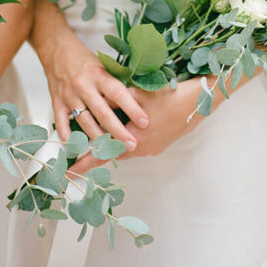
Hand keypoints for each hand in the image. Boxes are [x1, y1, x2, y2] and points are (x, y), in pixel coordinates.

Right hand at [39, 32, 146, 148]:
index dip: (132, 108)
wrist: (56, 49)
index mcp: (98, 74)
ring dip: (98, 138)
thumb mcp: (103, 65)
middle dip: (118, 131)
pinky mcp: (56, 101)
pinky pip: (62, 122)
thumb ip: (115, 83)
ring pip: (84, 121)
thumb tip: (137, 101)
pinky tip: (78, 148)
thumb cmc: (84, 59)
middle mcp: (83, 85)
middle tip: (131, 144)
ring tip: (110, 150)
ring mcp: (69, 95)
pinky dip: (69, 136)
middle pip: (102, 112)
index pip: (118, 93)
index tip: (145, 122)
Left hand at [69, 79, 205, 173]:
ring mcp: (152, 149)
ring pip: (124, 151)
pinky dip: (124, 143)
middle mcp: (141, 149)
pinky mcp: (159, 146)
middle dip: (94, 156)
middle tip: (76, 159)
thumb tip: (95, 104)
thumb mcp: (135, 95)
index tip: (69, 171)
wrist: (197, 103)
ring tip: (94, 145)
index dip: (85, 163)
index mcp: (133, 139)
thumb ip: (113, 102)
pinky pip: (136, 147)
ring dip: (110, 147)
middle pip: (112, 155)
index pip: (103, 154)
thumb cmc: (166, 96)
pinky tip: (119, 134)